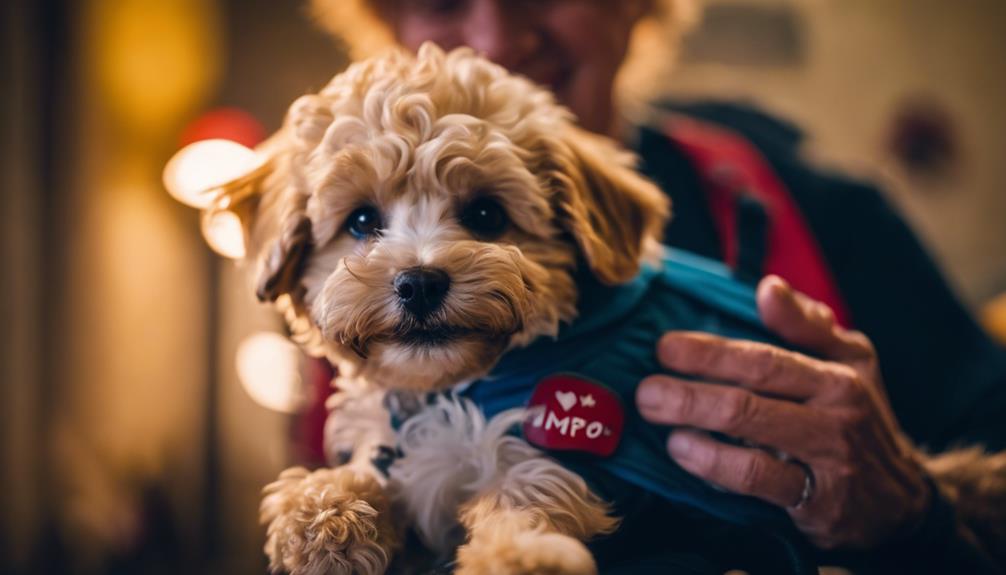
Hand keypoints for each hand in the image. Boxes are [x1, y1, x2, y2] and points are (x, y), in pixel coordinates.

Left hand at [636, 275, 930, 548]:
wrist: (901, 501)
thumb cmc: (860, 417)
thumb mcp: (851, 361)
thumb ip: (806, 324)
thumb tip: (767, 287)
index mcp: (836, 377)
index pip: (764, 360)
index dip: (710, 353)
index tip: (664, 347)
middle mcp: (834, 419)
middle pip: (749, 402)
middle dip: (689, 395)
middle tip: (646, 392)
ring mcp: (826, 466)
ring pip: (751, 447)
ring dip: (697, 434)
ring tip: (662, 426)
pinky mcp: (815, 507)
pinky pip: (757, 485)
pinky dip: (716, 469)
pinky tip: (686, 456)